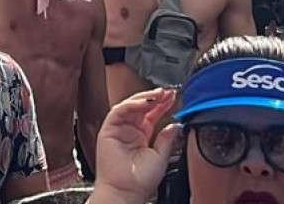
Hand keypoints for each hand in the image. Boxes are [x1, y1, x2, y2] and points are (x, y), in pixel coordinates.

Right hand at [91, 89, 180, 203]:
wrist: (126, 192)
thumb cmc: (140, 182)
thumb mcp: (161, 157)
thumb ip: (166, 140)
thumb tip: (175, 125)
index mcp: (141, 137)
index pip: (152, 115)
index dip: (162, 105)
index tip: (172, 97)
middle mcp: (129, 131)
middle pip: (142, 108)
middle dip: (155, 98)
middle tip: (168, 92)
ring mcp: (118, 129)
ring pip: (130, 106)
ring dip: (144, 98)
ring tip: (159, 94)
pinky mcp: (108, 129)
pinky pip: (119, 111)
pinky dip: (132, 104)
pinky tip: (145, 102)